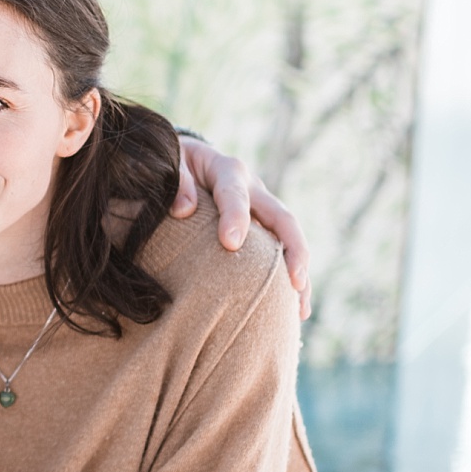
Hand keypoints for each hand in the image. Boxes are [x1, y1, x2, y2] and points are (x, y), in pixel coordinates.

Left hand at [172, 137, 311, 319]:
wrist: (184, 161)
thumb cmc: (172, 164)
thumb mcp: (169, 163)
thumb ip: (176, 182)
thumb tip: (183, 209)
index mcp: (228, 170)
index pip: (235, 193)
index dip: (235, 216)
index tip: (230, 244)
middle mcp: (253, 189)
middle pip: (282, 218)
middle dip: (291, 250)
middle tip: (293, 281)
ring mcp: (261, 210)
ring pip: (288, 241)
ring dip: (299, 273)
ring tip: (301, 309)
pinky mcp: (260, 229)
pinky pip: (279, 254)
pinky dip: (288, 280)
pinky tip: (294, 311)